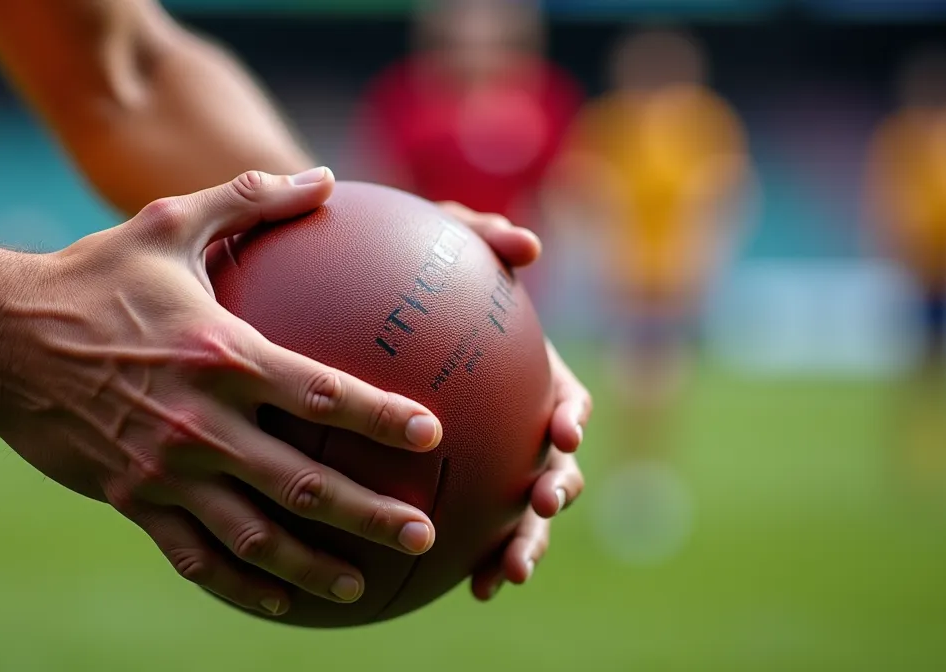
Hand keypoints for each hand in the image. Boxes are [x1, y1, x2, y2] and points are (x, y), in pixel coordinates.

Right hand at [0, 168, 442, 616]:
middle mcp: (200, 422)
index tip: (432, 437)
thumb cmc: (90, 276)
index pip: (321, 394)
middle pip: (302, 481)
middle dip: (369, 512)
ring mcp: (165, 470)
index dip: (381, 417)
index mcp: (221, 355)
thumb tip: (321, 175)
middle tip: (423, 531)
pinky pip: (194, 554)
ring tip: (364, 585)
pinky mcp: (133, 499)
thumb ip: (250, 199)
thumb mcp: (167, 224)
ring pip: (253, 533)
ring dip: (313, 564)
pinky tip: (279, 599)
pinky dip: (240, 583)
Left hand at [437, 202, 591, 599]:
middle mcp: (522, 426)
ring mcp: (495, 462)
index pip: (566, 398)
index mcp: (534, 378)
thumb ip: (486, 238)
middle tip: (541, 505)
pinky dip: (475, 560)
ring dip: (523, 543)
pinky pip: (472, 531)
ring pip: (520, 513)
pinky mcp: (459, 490)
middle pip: (554, 466)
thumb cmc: (416, 267)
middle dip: (555, 492)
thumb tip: (527, 244)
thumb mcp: (449, 242)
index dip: (571, 415)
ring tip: (510, 574)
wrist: (375, 298)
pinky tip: (463, 586)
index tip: (562, 430)